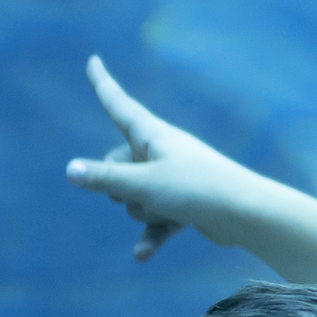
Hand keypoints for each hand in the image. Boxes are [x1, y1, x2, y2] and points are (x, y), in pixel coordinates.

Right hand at [66, 55, 262, 262]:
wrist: (245, 214)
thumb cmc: (196, 189)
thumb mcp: (143, 185)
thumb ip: (105, 178)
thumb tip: (70, 171)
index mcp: (152, 134)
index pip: (118, 105)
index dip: (103, 84)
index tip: (93, 60)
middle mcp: (160, 152)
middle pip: (116, 165)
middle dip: (119, 187)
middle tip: (145, 193)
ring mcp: (170, 178)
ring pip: (133, 198)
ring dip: (142, 212)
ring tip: (167, 212)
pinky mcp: (181, 204)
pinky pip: (153, 221)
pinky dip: (150, 235)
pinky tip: (142, 255)